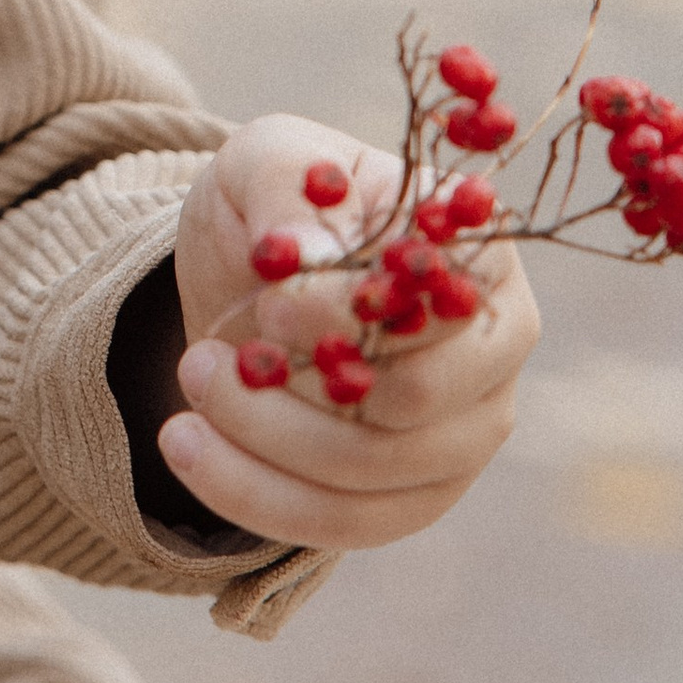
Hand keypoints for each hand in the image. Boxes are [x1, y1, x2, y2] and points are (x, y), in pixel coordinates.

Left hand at [156, 113, 539, 550]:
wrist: (249, 274)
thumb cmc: (277, 204)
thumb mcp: (265, 158)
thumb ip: (287, 186)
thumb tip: (306, 254)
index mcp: (479, 253)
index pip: (441, 304)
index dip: (349, 316)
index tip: (267, 306)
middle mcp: (494, 348)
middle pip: (415, 403)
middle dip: (296, 391)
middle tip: (204, 361)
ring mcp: (464, 431)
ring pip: (372, 474)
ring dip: (262, 441)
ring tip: (188, 385)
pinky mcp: (416, 494)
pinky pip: (346, 523)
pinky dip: (256, 495)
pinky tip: (188, 447)